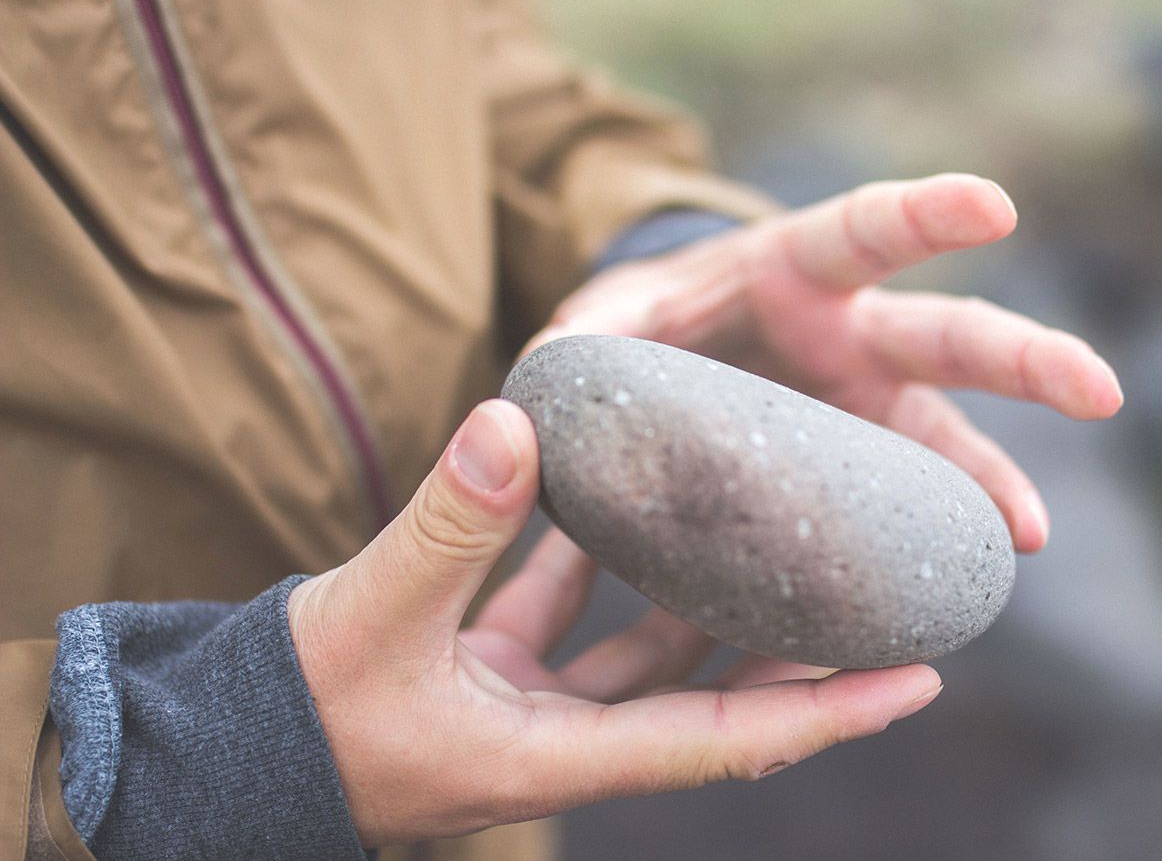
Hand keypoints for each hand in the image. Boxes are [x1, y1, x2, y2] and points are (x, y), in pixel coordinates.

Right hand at [288, 400, 942, 846]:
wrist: (226, 750)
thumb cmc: (299, 712)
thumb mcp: (372, 615)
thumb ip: (446, 523)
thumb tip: (513, 424)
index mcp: (558, 754)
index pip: (725, 739)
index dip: (828, 712)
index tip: (920, 676)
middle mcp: (563, 739)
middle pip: (708, 695)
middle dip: (788, 650)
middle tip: (862, 585)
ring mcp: (530, 709)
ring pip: (644, 653)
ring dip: (700, 598)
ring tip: (759, 529)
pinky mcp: (492, 674)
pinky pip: (569, 618)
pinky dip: (597, 567)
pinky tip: (612, 503)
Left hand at [527, 174, 1123, 551]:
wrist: (661, 363)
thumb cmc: (640, 325)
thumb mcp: (603, 321)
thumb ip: (580, 341)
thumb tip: (532, 389)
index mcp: (786, 270)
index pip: (861, 230)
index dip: (924, 217)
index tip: (993, 205)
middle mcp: (843, 335)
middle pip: (942, 337)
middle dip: (1019, 357)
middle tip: (1096, 389)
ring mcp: (857, 406)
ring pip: (941, 438)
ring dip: (987, 482)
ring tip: (1023, 536)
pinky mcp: (849, 467)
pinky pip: (898, 508)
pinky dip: (921, 542)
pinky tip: (943, 590)